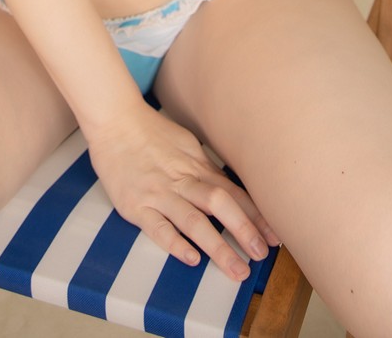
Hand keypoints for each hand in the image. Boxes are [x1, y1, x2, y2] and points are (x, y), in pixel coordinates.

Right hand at [86, 102, 276, 280]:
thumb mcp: (186, 145)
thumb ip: (206, 168)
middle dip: (245, 231)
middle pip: (220, 205)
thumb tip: (230, 187)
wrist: (115, 120)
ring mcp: (159, 193)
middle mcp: (182, 180)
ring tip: (238, 270)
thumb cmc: (151, 132)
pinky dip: (175, 243)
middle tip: (264, 255)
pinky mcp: (135, 205)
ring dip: (218, 247)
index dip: (256, 215)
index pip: (233, 192)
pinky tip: (191, 259)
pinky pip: (157, 227)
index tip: (276, 235)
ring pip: (194, 221)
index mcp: (197, 166)